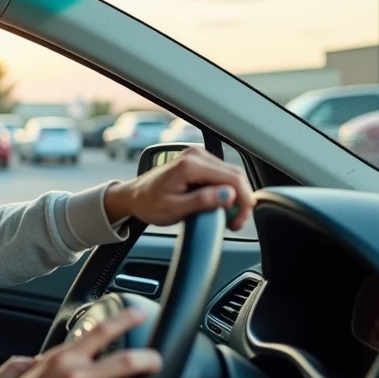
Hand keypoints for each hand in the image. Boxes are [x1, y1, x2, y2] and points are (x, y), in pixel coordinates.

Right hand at [0, 308, 160, 377]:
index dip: (126, 319)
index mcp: (63, 359)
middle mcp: (76, 376)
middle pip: (129, 360)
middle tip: (156, 363)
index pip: (101, 331)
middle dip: (150, 360)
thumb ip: (60, 357)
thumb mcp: (35, 370)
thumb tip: (79, 346)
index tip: (140, 315)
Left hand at [103, 146, 254, 230]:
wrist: (134, 196)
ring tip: (228, 217)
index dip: (243, 200)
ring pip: (231, 176)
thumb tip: (228, 195)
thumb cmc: (149, 203)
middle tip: (235, 222)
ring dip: (235, 197)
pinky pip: (222, 175)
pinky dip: (226, 191)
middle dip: (241, 200)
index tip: (241, 219)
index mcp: (191, 165)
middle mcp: (196, 155)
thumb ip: (202, 201)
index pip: (232, 178)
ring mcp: (198, 156)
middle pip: (235, 176)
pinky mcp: (199, 161)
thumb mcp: (174, 208)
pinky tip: (221, 205)